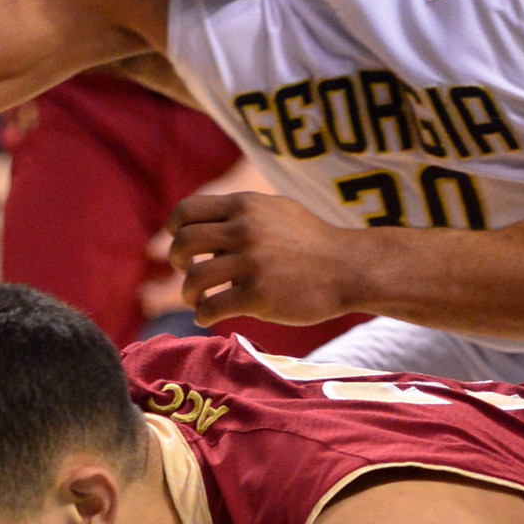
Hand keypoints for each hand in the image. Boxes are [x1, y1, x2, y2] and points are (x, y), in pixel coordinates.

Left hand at [167, 190, 353, 325]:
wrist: (349, 268)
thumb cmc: (312, 242)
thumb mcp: (276, 211)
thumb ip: (241, 214)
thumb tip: (203, 223)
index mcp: (245, 206)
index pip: (187, 211)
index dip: (174, 229)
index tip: (179, 244)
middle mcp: (244, 230)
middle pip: (184, 244)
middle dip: (176, 261)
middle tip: (186, 272)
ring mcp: (251, 263)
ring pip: (194, 278)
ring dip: (189, 292)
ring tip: (197, 299)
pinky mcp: (258, 295)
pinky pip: (212, 307)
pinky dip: (202, 315)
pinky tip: (207, 317)